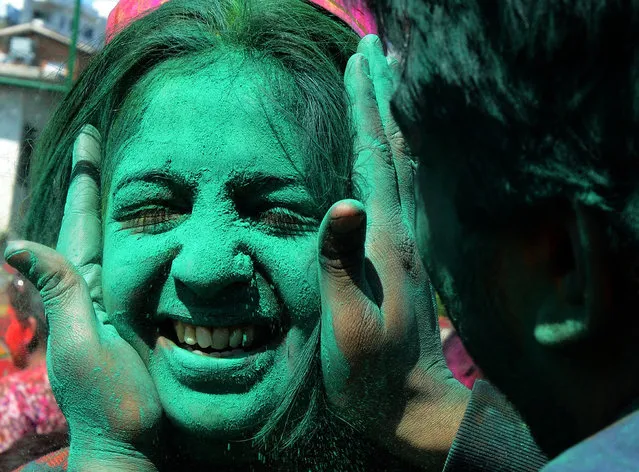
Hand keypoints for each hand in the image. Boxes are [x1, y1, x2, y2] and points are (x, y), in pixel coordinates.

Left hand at [4, 126, 160, 470]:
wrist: (133, 438)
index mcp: (81, 288)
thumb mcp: (79, 345)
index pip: (80, 221)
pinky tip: (150, 226)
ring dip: (120, 203)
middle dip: (97, 180)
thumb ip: (58, 295)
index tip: (85, 136)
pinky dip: (144, 239)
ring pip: (119, 241)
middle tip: (100, 139)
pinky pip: (142, 266)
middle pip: (97, 223)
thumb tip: (11, 244)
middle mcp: (98, 288)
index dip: (84, 178)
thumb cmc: (106, 399)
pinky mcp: (141, 315)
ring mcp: (119, 301)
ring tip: (125, 169)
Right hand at [318, 36, 469, 467]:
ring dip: (396, 118)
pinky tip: (397, 150)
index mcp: (385, 239)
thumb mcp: (346, 322)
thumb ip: (340, 262)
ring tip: (391, 83)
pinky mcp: (407, 257)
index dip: (366, 106)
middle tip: (377, 49)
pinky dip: (400, 155)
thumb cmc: (371, 371)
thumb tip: (343, 202)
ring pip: (405, 164)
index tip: (359, 59)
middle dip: (385, 94)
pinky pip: (405, 190)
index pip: (374, 157)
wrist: (411, 404)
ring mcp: (409, 242)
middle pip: (396, 147)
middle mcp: (403, 231)